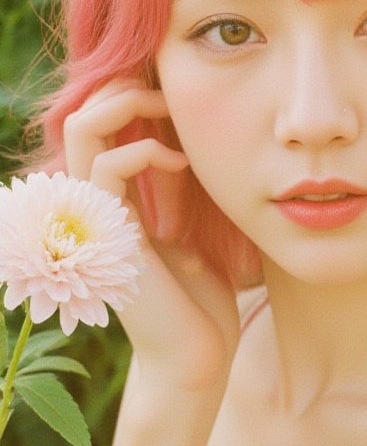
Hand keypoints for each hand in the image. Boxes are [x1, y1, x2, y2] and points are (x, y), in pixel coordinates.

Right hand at [63, 76, 241, 391]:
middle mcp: (93, 202)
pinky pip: (109, 164)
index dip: (131, 94)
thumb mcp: (196, 227)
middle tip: (171, 93)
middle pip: (83, 111)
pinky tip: (181, 163)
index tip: (180, 96)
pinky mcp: (109, 231)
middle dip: (127, 87)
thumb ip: (185, 187)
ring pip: (84, 125)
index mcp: (111, 200)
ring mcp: (95, 215)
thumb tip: (203, 140)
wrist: (196, 358)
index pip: (100, 123)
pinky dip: (147, 150)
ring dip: (131, 104)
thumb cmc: (204, 301)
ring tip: (169, 111)